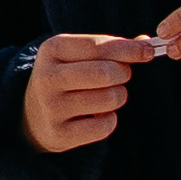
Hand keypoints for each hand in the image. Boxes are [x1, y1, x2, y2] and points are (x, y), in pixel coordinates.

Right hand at [21, 33, 159, 153]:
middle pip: (105, 72)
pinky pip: (104, 126)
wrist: (31, 115)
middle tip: (120, 76)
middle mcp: (48, 77)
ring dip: (118, 96)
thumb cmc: (66, 77)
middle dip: (123, 73)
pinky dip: (109, 120)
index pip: (99, 46)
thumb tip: (146, 45)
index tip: (148, 51)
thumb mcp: (78, 55)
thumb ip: (111, 47)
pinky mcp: (59, 134)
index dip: (129, 49)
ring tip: (106, 96)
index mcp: (52, 49)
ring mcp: (51, 107)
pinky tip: (97, 116)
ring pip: (109, 99)